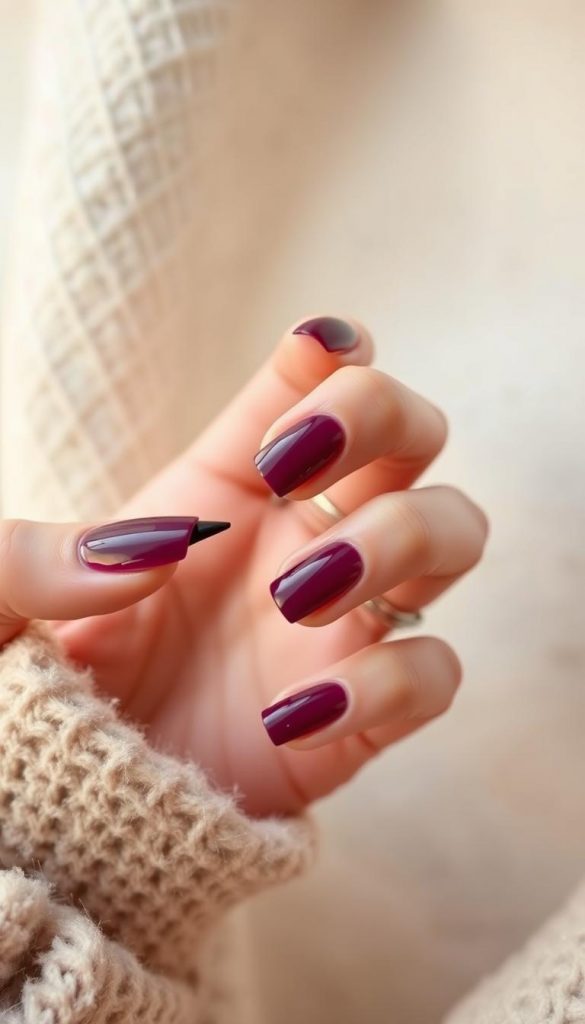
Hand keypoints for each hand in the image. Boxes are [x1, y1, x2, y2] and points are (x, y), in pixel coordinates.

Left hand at [0, 317, 487, 816]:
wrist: (77, 797)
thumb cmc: (45, 680)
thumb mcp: (2, 600)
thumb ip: (40, 560)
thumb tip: (148, 553)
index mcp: (227, 482)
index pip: (315, 378)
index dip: (331, 353)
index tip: (312, 354)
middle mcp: (305, 532)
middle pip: (417, 432)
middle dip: (380, 420)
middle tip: (292, 467)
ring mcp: (347, 619)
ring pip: (452, 532)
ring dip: (396, 542)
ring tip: (296, 595)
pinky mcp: (365, 711)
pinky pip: (433, 673)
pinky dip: (387, 683)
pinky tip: (289, 718)